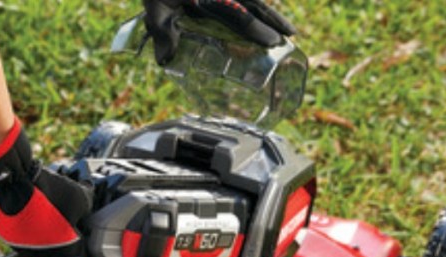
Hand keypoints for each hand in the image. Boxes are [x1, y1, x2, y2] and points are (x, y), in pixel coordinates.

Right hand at [0, 120, 101, 256]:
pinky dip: (41, 254)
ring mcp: (28, 251)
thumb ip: (89, 207)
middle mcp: (46, 256)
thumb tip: (91, 204)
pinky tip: (44, 249)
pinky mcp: (15, 242)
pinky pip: (32, 254)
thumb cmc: (48, 193)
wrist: (15, 184)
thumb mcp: (81, 198)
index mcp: (66, 252)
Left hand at [142, 0, 296, 64]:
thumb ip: (162, 32)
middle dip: (272, 22)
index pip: (238, 14)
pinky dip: (259, 11)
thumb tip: (165, 61)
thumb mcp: (156, 8)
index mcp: (210, 0)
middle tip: (289, 41)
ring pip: (254, 1)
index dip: (256, 28)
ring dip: (272, 15)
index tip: (272, 41)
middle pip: (252, 6)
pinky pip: (247, 3)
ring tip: (290, 32)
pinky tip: (271, 20)